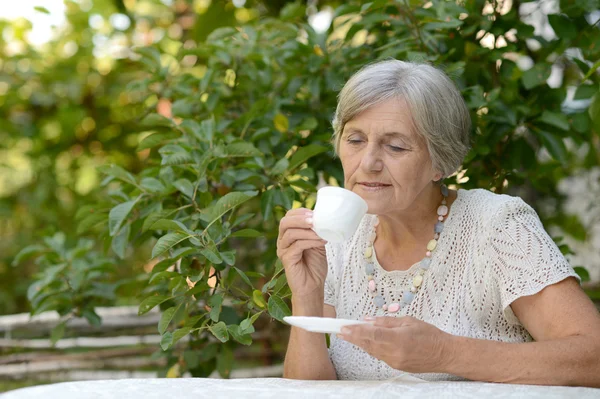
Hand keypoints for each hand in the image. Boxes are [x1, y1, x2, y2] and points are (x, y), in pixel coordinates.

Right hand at [276, 208, 327, 297]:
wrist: (313, 285)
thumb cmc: (315, 265)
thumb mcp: (317, 243)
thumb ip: (316, 231)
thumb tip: (323, 217)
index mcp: (288, 234)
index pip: (288, 217)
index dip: (300, 212)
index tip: (314, 212)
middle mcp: (282, 241)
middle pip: (285, 222)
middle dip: (300, 219)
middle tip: (315, 219)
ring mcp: (283, 250)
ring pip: (291, 233)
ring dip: (308, 231)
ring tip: (322, 232)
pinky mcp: (286, 259)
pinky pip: (297, 245)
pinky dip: (310, 241)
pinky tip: (321, 241)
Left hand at [337, 316, 452, 373]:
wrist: (444, 354)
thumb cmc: (429, 335)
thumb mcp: (408, 321)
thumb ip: (387, 322)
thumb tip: (368, 320)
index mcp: (398, 339)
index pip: (371, 335)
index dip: (355, 331)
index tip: (344, 328)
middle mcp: (394, 353)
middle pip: (368, 344)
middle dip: (353, 337)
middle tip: (339, 331)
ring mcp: (395, 362)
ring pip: (372, 351)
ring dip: (360, 343)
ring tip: (349, 335)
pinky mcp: (396, 366)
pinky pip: (379, 355)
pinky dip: (372, 348)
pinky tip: (366, 342)